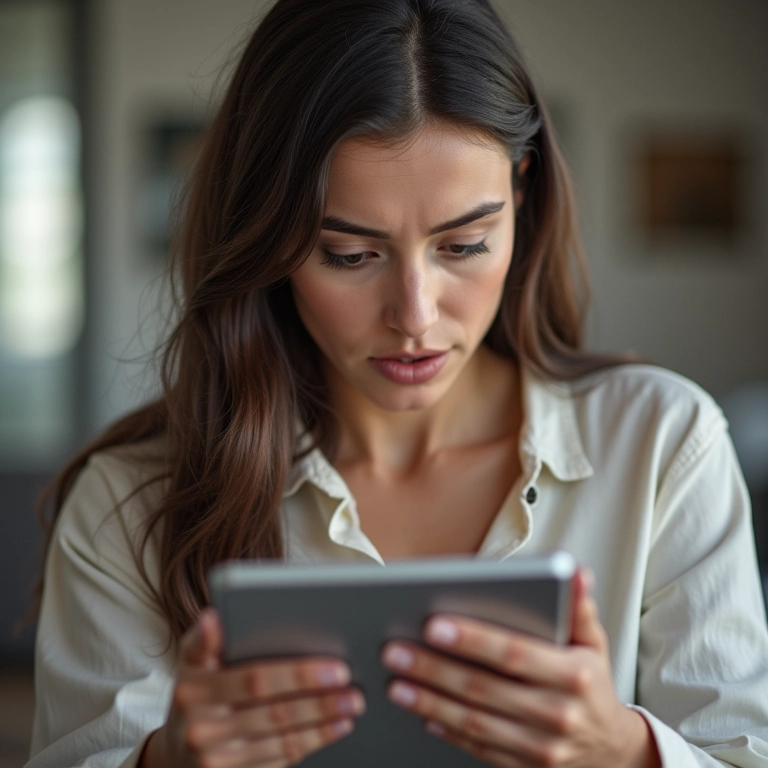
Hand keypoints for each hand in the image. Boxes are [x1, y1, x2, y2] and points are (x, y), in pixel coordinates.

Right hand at [139, 607, 365, 767]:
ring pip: (282, 739)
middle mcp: (202, 728)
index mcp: (194, 689)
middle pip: (274, 712)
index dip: (298, 675)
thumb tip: (212, 615)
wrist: (174, 751)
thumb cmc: (195, 693)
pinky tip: (335, 728)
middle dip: (320, 701)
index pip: (255, 679)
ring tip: (352, 705)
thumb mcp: (190, 662)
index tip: (336, 667)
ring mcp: (216, 760)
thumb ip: (203, 640)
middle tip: (354, 689)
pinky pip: (280, 760)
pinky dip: (312, 742)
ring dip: (323, 723)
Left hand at [380, 568, 660, 767]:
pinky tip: (422, 713)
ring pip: (473, 722)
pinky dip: (447, 731)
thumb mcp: (594, 644)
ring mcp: (540, 747)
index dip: (472, 639)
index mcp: (573, 675)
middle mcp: (557, 713)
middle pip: (483, 688)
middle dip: (433, 668)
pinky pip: (479, 749)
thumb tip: (575, 572)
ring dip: (429, 702)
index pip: (514, 653)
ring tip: (395, 683)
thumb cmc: (592, 685)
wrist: (613, 753)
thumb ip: (579, 607)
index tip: (433, 624)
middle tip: (394, 650)